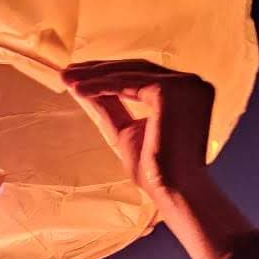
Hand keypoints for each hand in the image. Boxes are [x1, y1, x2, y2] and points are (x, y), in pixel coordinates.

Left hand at [62, 60, 214, 201]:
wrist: (173, 190)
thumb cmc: (156, 171)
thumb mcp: (126, 130)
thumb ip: (110, 107)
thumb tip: (83, 87)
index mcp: (187, 92)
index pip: (144, 74)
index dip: (110, 74)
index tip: (81, 77)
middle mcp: (191, 83)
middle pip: (136, 68)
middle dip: (98, 70)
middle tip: (67, 72)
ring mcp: (185, 84)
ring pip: (129, 73)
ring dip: (94, 76)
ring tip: (67, 80)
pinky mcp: (171, 89)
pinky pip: (128, 83)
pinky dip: (101, 85)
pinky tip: (78, 90)